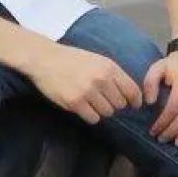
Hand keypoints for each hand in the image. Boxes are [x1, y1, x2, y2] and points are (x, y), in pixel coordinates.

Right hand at [27, 44, 143, 124]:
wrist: (43, 58)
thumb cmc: (70, 58)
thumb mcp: (96, 59)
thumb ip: (112, 74)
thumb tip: (129, 95)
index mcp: (108, 67)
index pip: (132, 91)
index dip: (134, 101)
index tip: (132, 105)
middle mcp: (101, 79)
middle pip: (120, 104)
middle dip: (113, 104)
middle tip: (101, 99)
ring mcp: (88, 91)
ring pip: (107, 113)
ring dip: (100, 110)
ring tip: (89, 101)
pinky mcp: (75, 102)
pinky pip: (93, 118)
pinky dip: (90, 115)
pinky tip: (82, 106)